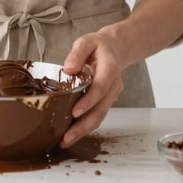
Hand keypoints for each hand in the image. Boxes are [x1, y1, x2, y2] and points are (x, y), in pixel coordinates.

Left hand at [59, 29, 125, 147]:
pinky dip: (87, 125)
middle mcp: (114, 85)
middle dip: (83, 125)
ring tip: (66, 140)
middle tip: (66, 137)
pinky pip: (98, 115)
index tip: (74, 112)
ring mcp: (112, 94)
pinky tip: (73, 133)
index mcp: (109, 68)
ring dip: (84, 130)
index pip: (100, 88)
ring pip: (100, 116)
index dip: (88, 101)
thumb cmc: (98, 46)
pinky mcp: (108, 100)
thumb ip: (77, 54)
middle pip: (101, 109)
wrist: (116, 48)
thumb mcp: (86, 42)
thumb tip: (67, 69)